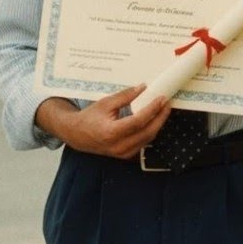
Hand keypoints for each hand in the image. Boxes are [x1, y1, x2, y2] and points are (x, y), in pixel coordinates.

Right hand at [40, 84, 170, 158]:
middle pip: (147, 132)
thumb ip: (125, 96)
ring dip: (158, 124)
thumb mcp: (105, 103)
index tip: (162, 99)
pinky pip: (143, 143)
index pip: (138, 121)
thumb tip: (143, 88)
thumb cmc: (89, 117)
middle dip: (160, 117)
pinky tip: (155, 120)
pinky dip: (151, 131)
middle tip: (167, 103)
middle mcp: (118, 146)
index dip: (152, 109)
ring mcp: (122, 153)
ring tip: (163, 109)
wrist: (76, 135)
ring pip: (147, 139)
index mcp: (111, 132)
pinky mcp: (125, 155)